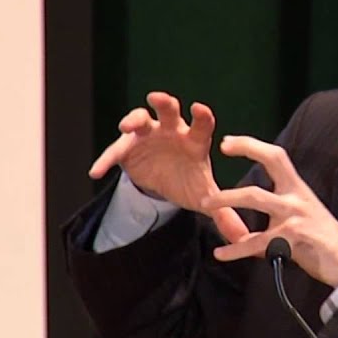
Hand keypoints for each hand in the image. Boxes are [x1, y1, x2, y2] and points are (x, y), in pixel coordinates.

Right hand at [89, 92, 247, 242]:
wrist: (165, 182)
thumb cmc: (189, 180)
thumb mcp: (204, 197)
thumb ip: (223, 214)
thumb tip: (241, 239)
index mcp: (195, 140)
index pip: (202, 124)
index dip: (202, 116)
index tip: (200, 109)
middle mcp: (171, 131)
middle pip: (169, 111)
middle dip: (164, 103)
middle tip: (157, 98)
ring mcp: (148, 134)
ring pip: (140, 119)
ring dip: (133, 119)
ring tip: (125, 127)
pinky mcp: (128, 146)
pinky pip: (116, 150)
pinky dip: (107, 159)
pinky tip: (97, 171)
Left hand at [200, 135, 337, 286]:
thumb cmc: (323, 243)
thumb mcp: (299, 222)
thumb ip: (272, 223)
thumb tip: (242, 238)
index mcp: (298, 189)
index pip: (276, 156)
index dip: (251, 145)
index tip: (227, 143)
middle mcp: (297, 196)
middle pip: (267, 166)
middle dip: (240, 160)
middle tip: (210, 177)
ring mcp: (296, 213)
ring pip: (256, 197)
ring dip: (227, 199)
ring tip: (206, 205)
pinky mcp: (294, 236)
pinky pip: (258, 241)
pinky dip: (237, 249)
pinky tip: (222, 254)